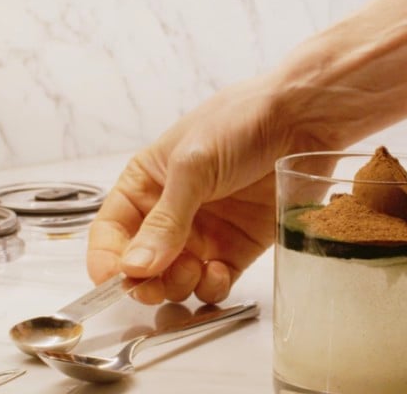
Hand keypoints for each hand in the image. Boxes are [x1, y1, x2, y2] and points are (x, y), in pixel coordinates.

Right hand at [86, 75, 328, 303]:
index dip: (106, 259)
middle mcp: (172, 212)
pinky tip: (217, 273)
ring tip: (193, 270)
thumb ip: (165, 220)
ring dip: (178, 285)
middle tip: (153, 286)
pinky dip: (211, 287)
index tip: (111, 281)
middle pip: (142, 263)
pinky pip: (215, 281)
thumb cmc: (239, 123)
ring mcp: (206, 231)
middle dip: (144, 280)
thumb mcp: (192, 167)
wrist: (300, 120)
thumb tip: (135, 266)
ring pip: (177, 278)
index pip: (112, 230)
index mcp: (147, 183)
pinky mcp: (239, 246)